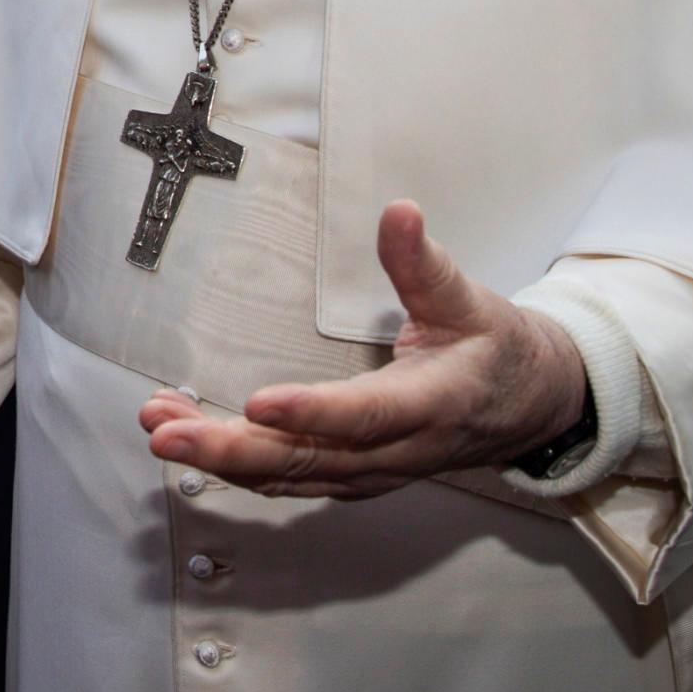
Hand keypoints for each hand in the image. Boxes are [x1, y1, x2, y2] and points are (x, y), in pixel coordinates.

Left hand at [137, 201, 586, 498]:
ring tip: (160, 427)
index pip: (364, 415)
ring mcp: (375, 472)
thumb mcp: (470, 300)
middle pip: (309, 460)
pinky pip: (292, 479)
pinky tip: (191, 441)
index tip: (257, 403)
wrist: (532, 408)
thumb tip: (399, 212)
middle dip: (232, 450)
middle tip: (167, 432)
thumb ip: (424, 263)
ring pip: (291, 475)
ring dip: (221, 458)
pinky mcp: (356, 476)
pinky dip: (239, 466)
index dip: (312, 414)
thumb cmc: (497, 351)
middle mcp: (398, 451)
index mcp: (431, 405)